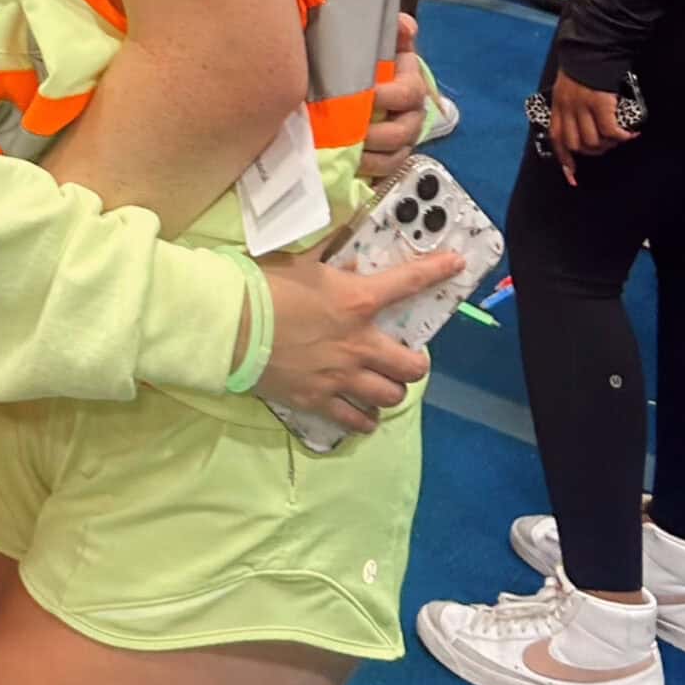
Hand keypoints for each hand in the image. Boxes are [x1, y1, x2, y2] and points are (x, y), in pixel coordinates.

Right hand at [256, 246, 460, 435]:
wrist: (228, 324)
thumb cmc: (262, 286)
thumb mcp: (300, 263)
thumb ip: (332, 265)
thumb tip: (352, 265)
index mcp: (357, 301)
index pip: (408, 283)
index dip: (437, 271)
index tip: (456, 265)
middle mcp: (359, 343)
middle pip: (412, 366)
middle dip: (416, 363)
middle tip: (407, 359)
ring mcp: (341, 377)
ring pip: (390, 397)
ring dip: (392, 391)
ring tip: (384, 386)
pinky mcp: (319, 401)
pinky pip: (356, 421)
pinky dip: (364, 419)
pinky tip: (364, 415)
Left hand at [361, 13, 424, 179]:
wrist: (352, 83)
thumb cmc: (364, 63)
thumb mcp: (375, 43)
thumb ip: (391, 31)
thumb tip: (405, 25)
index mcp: (411, 83)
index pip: (410, 92)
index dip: (389, 96)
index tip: (366, 95)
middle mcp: (411, 113)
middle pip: (404, 130)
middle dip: (377, 133)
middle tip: (349, 131)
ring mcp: (401, 138)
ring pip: (395, 155)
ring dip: (370, 156)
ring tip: (345, 151)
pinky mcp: (388, 157)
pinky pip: (384, 170)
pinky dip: (367, 170)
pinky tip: (347, 166)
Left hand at [547, 70, 635, 184]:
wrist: (593, 45)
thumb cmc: (584, 65)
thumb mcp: (568, 87)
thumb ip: (571, 106)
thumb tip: (582, 126)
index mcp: (558, 105)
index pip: (557, 139)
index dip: (565, 161)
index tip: (573, 176)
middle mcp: (567, 108)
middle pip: (576, 145)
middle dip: (592, 151)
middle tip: (607, 145)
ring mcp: (582, 107)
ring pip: (593, 141)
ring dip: (609, 144)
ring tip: (619, 137)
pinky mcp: (600, 104)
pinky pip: (610, 131)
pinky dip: (621, 136)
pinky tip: (630, 133)